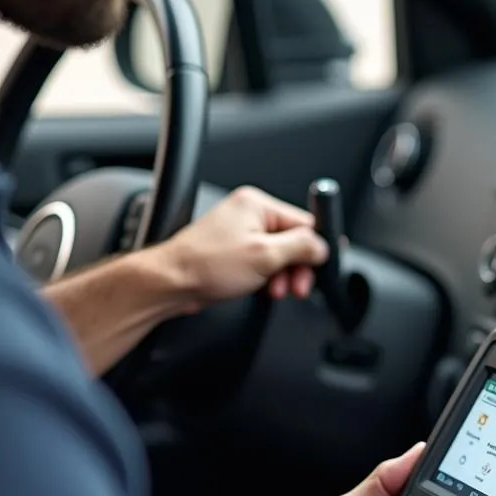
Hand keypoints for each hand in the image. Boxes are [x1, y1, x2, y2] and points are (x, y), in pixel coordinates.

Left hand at [160, 185, 327, 306]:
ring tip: (276, 290)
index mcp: (257, 204)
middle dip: (297, 267)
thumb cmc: (206, 265)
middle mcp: (248, 214)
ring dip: (282, 276)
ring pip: (278, 255)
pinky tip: (264, 289)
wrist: (172, 283)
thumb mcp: (265, 256)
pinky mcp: (234, 252)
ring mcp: (240, 233)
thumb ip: (301, 247)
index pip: (303, 222)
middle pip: (292, 241)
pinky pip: (263, 262)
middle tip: (298, 287)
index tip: (321, 267)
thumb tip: (322, 246)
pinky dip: (268, 277)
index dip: (314, 248)